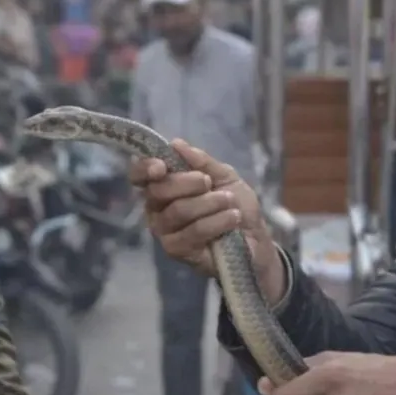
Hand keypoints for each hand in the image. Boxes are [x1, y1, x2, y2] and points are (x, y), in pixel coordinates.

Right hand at [129, 140, 285, 302]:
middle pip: (157, 191)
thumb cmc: (235, 205)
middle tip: (208, 183)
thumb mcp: (224, 176)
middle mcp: (157, 209)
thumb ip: (201, 161)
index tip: (162, 166)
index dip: (145, 168)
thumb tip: (176, 144)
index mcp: (163, 186)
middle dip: (187, 182)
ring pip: (178, 210)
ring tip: (229, 202)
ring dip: (209, 203)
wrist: (255, 238)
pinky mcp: (175, 250)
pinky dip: (216, 222)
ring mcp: (164, 231)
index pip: (139, 176)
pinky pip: (193, 232)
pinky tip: (232, 218)